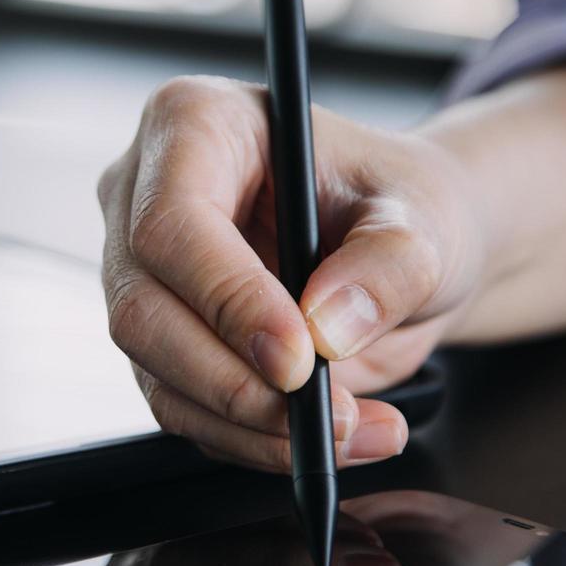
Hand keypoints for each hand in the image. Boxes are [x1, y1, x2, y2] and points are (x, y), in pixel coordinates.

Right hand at [98, 76, 485, 470]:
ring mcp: (142, 272)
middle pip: (143, 308)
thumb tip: (327, 328)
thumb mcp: (423, 218)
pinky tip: (331, 437)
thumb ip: (386, 265)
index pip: (172, 222)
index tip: (300, 358)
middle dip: (235, 382)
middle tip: (328, 416)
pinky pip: (184, 410)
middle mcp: (146, 194)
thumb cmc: (401, 203)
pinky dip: (255, 441)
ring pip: (157, 372)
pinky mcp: (161, 341)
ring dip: (255, 426)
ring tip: (358, 431)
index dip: (227, 299)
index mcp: (197, 123)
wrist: (405, 251)